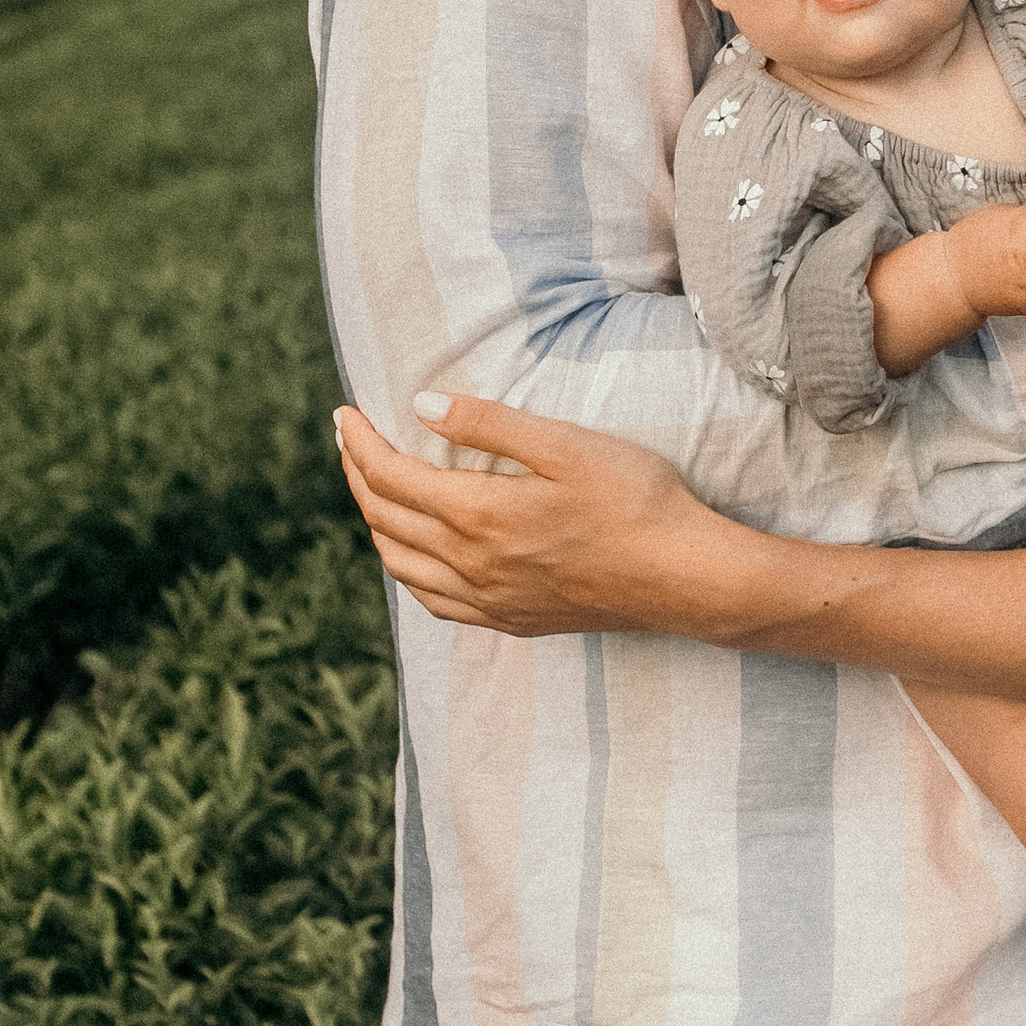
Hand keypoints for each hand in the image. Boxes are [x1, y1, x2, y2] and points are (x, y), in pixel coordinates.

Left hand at [335, 393, 711, 637]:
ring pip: (400, 565)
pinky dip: (406, 571)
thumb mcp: (566, 445)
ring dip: (374, 524)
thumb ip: (489, 424)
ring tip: (371, 490)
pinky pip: (432, 601)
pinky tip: (414, 557)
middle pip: (385, 519)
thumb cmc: (635, 500)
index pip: (389, 476)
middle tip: (347, 439)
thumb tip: (422, 405)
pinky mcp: (511, 619)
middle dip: (356, 474)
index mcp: (478, 515)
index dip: (357, 443)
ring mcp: (488, 599)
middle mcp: (471, 564)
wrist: (682, 576)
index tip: (343, 413)